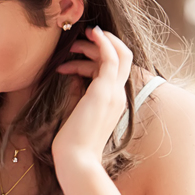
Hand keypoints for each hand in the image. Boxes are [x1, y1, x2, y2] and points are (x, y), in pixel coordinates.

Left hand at [52, 26, 133, 167]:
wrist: (76, 160)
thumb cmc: (72, 143)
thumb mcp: (75, 112)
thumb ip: (77, 93)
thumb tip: (71, 75)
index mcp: (113, 103)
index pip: (114, 72)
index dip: (99, 57)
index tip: (78, 52)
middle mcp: (118, 96)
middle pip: (123, 59)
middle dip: (102, 44)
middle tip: (77, 41)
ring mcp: (114, 93)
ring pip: (119, 54)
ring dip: (97, 43)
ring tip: (72, 45)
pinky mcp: (104, 90)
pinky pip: (111, 57)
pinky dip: (103, 42)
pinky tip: (91, 35)